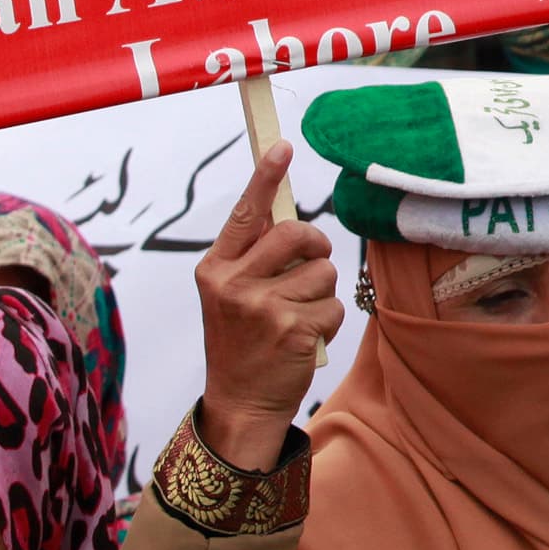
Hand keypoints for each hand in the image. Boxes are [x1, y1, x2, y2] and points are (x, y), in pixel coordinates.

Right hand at [193, 142, 340, 471]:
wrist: (239, 403)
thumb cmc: (242, 341)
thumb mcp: (229, 296)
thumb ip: (253, 258)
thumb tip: (290, 217)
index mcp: (214, 269)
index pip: (245, 213)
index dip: (266, 178)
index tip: (282, 146)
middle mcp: (233, 284)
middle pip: (297, 234)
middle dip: (316, 246)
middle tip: (310, 265)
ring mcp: (262, 307)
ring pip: (323, 272)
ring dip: (321, 293)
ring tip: (296, 317)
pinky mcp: (293, 329)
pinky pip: (333, 305)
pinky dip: (328, 321)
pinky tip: (304, 339)